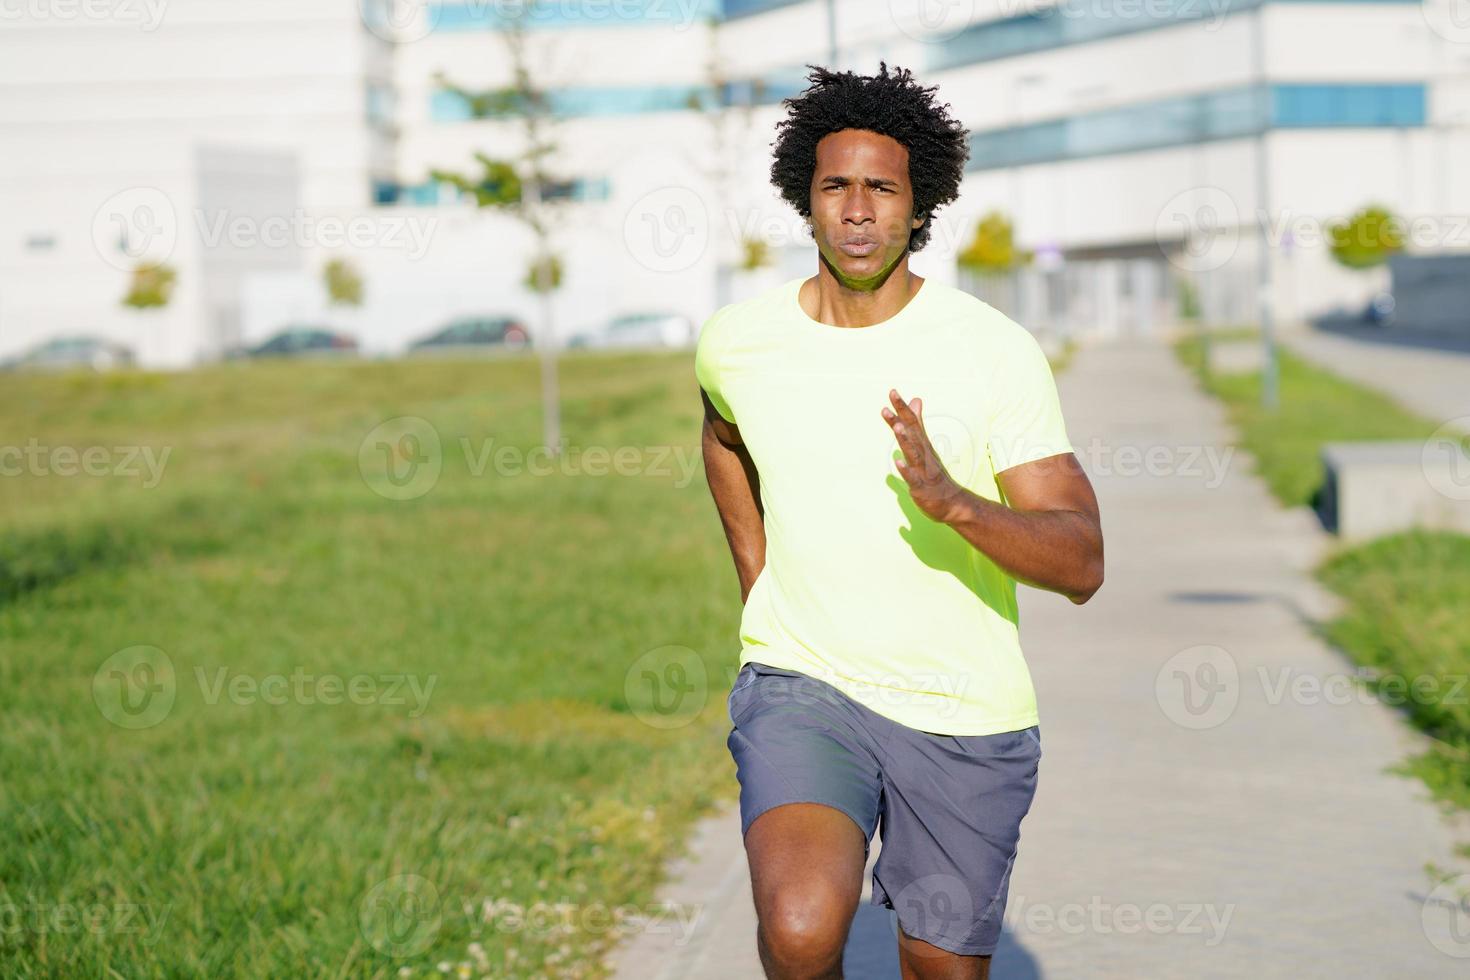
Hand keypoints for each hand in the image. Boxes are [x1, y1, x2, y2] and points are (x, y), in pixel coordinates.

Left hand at [881, 388, 966, 523]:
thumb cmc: (935, 474)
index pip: (912, 423)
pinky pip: (914, 479)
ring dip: (906, 440)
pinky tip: (898, 462)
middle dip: (902, 415)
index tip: (892, 391)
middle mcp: (924, 454)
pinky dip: (906, 470)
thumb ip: (916, 424)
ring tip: (898, 427)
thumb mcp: (925, 445)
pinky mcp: (922, 487)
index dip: (902, 408)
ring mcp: (924, 470)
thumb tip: (916, 399)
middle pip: (912, 432)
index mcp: (923, 445)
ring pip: (914, 453)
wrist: (954, 502)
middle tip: (893, 397)